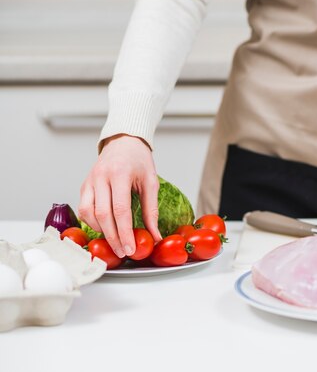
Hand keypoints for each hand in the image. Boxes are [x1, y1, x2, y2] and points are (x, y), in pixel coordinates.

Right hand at [78, 134, 161, 257]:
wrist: (123, 142)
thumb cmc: (139, 160)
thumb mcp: (151, 182)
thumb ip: (151, 210)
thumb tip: (155, 236)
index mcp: (120, 174)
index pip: (120, 209)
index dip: (125, 232)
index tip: (130, 248)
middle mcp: (101, 177)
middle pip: (103, 215)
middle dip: (113, 237)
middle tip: (124, 252)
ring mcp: (90, 181)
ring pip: (88, 213)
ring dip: (102, 231)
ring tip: (116, 240)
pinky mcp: (84, 185)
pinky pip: (84, 208)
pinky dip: (93, 222)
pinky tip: (105, 228)